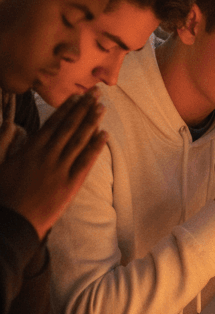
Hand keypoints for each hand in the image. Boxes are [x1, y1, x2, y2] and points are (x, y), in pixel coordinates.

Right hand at [0, 89, 106, 238]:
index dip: (66, 109)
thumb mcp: (2, 163)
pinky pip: (86, 162)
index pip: (52, 124)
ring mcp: (60, 169)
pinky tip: (105, 134)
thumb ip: (10, 144)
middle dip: (83, 108)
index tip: (77, 97)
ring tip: (102, 107)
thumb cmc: (2, 193)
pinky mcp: (70, 184)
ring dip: (92, 122)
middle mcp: (47, 155)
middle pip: (69, 127)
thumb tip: (14, 128)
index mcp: (30, 149)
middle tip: (96, 93)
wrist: (11, 221)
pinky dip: (96, 147)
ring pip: (79, 140)